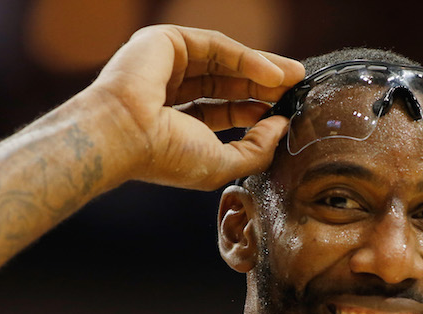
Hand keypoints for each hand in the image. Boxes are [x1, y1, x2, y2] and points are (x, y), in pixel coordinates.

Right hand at [89, 25, 304, 189]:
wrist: (124, 135)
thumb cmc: (167, 157)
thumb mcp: (224, 163)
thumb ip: (257, 148)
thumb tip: (282, 126)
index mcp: (176, 123)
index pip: (224, 111)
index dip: (256, 111)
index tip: (287, 115)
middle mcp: (170, 91)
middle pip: (228, 83)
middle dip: (264, 86)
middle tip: (297, 90)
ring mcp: (166, 64)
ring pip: (225, 62)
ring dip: (262, 69)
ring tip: (295, 79)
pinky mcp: (167, 41)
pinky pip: (217, 46)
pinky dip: (249, 59)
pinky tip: (274, 75)